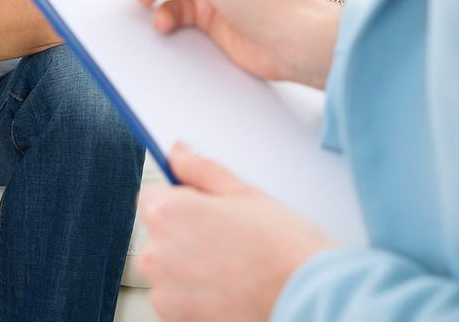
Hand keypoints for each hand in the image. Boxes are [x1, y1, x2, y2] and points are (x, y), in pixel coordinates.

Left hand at [137, 143, 334, 321]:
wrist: (305, 298)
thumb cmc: (282, 248)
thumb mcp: (244, 193)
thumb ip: (200, 169)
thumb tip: (178, 153)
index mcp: (168, 213)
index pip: (154, 198)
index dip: (184, 202)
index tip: (208, 212)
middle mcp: (157, 253)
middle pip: (159, 235)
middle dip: (186, 235)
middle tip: (229, 241)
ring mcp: (164, 291)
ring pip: (169, 270)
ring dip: (189, 268)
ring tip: (232, 269)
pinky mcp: (174, 319)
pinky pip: (177, 299)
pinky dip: (196, 296)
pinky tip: (228, 290)